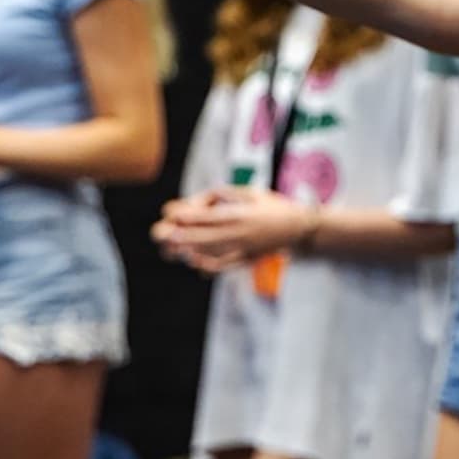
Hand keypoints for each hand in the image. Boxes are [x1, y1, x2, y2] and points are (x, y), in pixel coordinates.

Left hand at [155, 186, 310, 272]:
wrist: (300, 227)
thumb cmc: (273, 206)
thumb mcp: (250, 193)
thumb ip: (224, 195)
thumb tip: (198, 202)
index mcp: (240, 214)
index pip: (207, 216)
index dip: (186, 214)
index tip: (170, 211)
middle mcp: (240, 233)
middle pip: (203, 236)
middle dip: (178, 236)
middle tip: (158, 234)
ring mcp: (243, 249)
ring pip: (210, 252)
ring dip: (187, 251)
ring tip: (169, 249)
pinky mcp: (246, 259)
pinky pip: (223, 265)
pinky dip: (207, 265)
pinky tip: (193, 261)